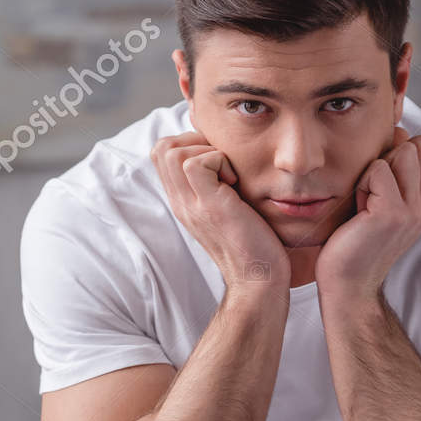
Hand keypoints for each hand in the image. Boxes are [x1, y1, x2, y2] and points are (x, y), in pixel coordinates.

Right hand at [152, 131, 287, 292]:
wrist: (258, 279)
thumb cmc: (253, 244)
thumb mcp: (226, 208)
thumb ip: (216, 185)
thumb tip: (224, 156)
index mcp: (182, 200)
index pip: (162, 153)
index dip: (189, 143)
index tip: (218, 160)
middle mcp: (180, 201)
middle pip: (161, 148)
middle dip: (195, 142)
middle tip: (222, 163)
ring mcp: (190, 204)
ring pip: (173, 152)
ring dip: (206, 152)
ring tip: (228, 175)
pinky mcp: (208, 206)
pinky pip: (197, 163)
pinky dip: (220, 161)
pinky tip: (235, 183)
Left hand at [316, 125, 420, 304]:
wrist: (348, 285)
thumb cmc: (352, 243)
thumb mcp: (377, 203)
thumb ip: (391, 173)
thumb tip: (400, 131)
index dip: (395, 153)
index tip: (376, 184)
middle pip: (413, 145)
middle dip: (384, 160)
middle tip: (367, 196)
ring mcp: (412, 209)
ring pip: (399, 153)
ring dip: (371, 171)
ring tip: (362, 203)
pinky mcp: (392, 213)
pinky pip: (376, 169)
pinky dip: (361, 184)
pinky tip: (356, 210)